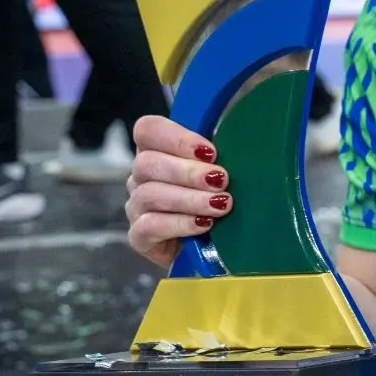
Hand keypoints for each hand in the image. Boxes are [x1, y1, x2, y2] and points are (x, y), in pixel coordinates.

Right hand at [125, 116, 232, 268]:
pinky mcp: (139, 237)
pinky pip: (149, 226)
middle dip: (188, 171)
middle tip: (221, 180)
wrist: (211, 249)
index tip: (210, 152)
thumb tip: (239, 127)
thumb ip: (219, 152)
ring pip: (149, 194)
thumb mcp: (221, 171)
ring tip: (220, 205)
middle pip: (147, 162)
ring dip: (189, 198)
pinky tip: (204, 224)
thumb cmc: (217, 201)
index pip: (148, 130)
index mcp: (157, 151)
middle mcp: (141, 177)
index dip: (176, 137)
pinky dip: (179, 223)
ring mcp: (136, 207)